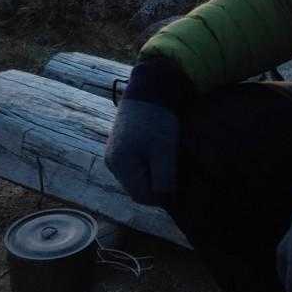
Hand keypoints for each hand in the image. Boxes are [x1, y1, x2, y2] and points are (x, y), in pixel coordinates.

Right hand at [104, 57, 192, 207]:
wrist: (148, 89)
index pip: (141, 195)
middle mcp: (112, 162)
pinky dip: (148, 166)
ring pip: (137, 178)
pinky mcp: (120, 147)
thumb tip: (166, 202)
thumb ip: (163, 179)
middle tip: (177, 173)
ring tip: (169, 161)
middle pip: (137, 188)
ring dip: (153, 176)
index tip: (179, 187)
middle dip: (157, 186)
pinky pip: (135, 166)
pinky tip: (160, 155)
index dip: (162, 196)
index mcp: (120, 164)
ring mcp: (114, 154)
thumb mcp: (164, 151)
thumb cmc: (156, 119)